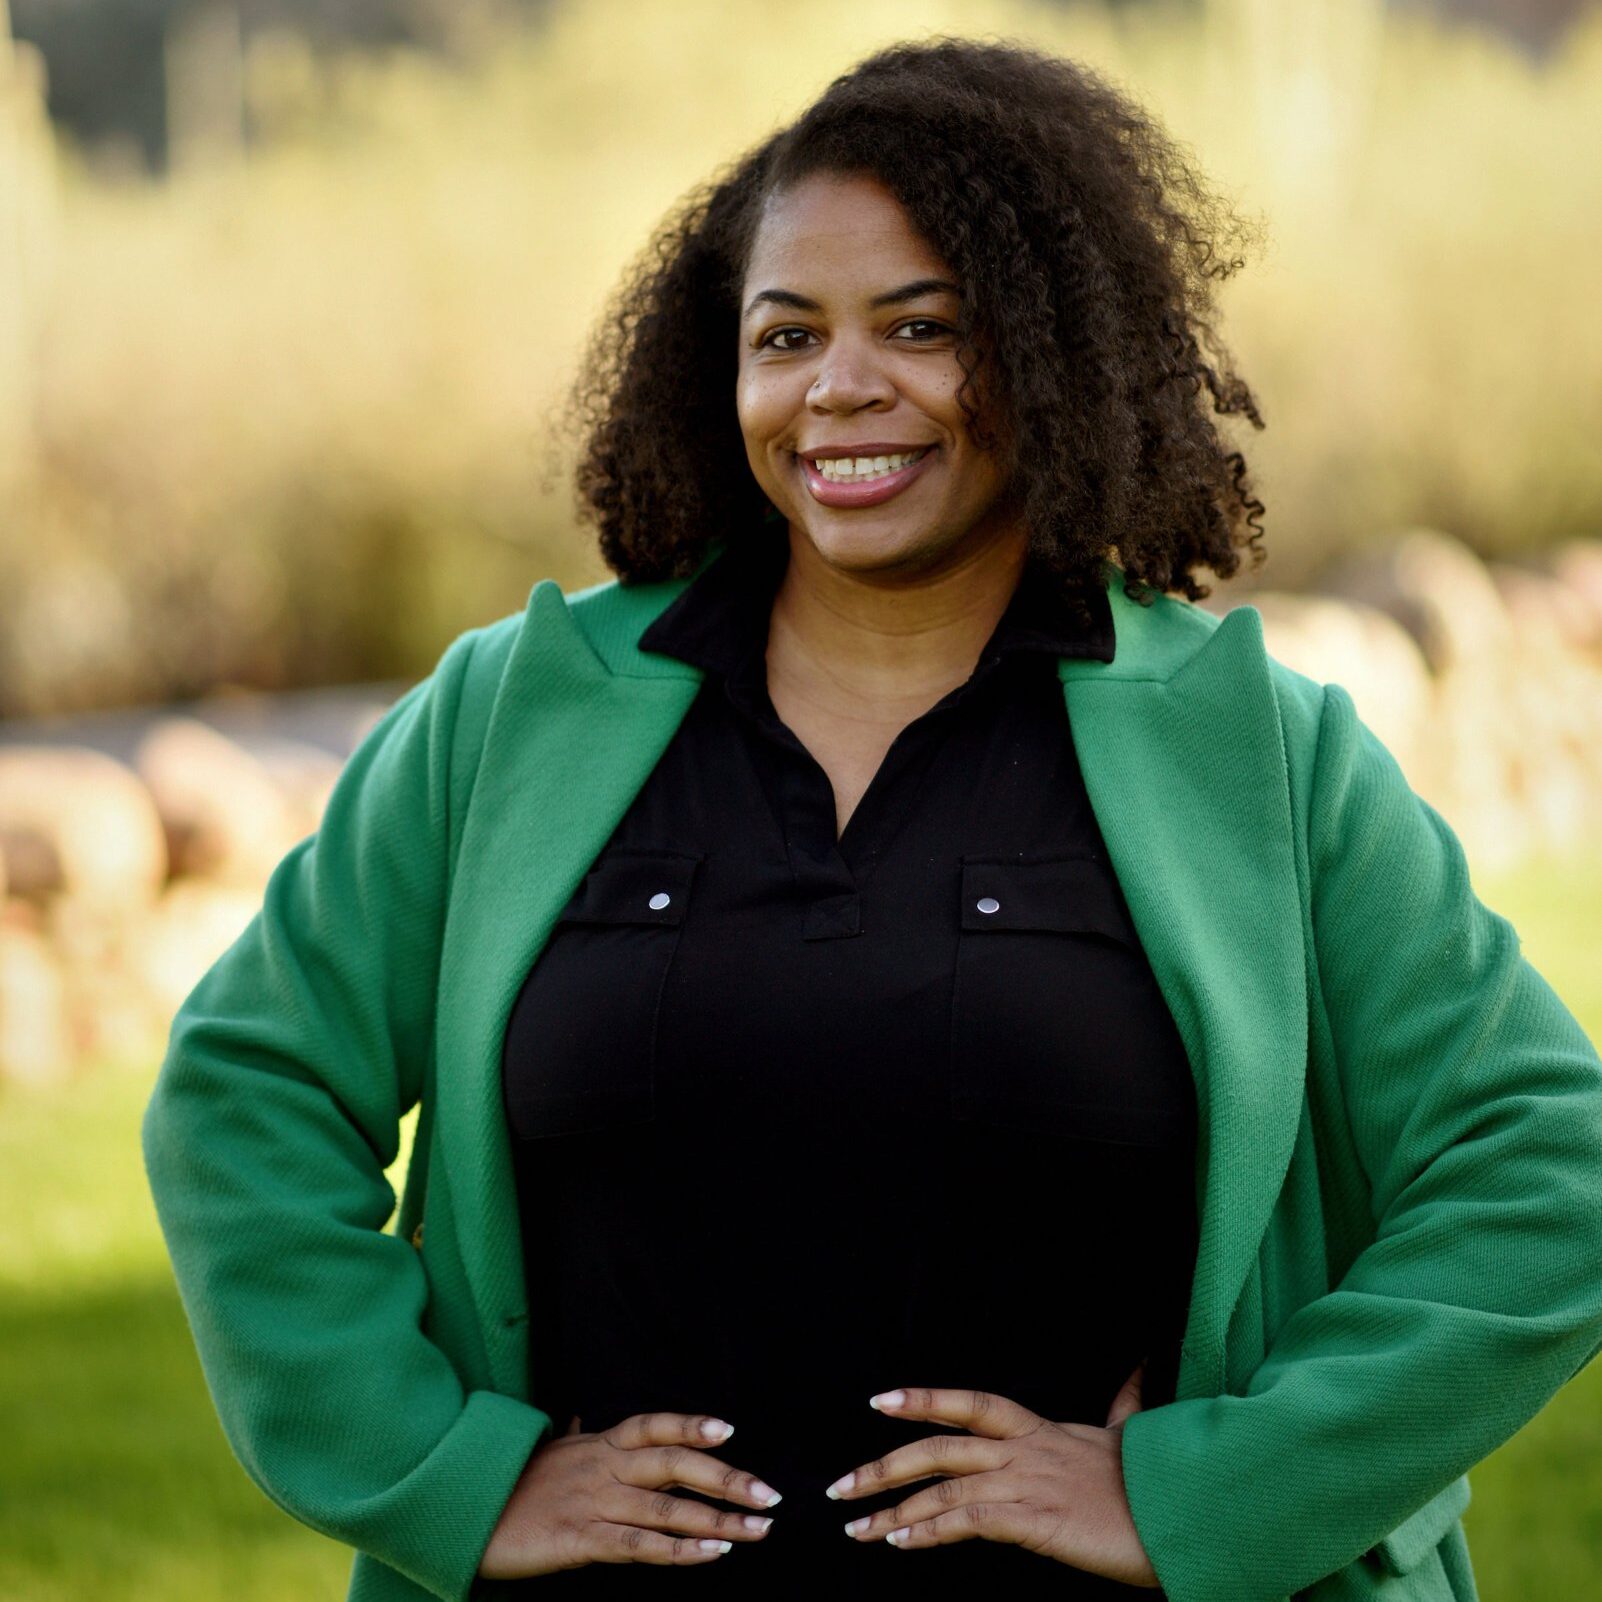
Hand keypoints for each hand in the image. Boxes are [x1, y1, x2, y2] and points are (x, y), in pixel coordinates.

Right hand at [477, 1409, 783, 1577]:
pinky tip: (710, 1553)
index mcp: (598, 1444)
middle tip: (771, 1493)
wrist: (463, 1513)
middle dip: (726, 1477)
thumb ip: (578, 1438)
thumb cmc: (510, 1484)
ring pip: (667, 1508)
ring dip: (718, 1519)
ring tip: (758, 1528)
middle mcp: (602, 1467)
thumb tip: (584, 1417)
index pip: (653, 1426)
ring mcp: (593, 1503)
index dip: (691, 1425)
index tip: (731, 1430)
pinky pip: (639, 1545)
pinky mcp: (579, 1541)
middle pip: (674, 1464)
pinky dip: (678, 1550)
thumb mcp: (549, 1452)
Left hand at [824, 1363, 1160, 1588]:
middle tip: (838, 1488)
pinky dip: (931, 1529)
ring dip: (892, 1509)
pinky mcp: (1040, 1523)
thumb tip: (1141, 1364)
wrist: (1192, 1512)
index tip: (878, 1400)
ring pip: (945, 1487)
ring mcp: (1031, 1485)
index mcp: (1042, 1431)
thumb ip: (1123, 1406)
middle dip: (883, 1464)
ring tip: (854, 1527)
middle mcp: (1028, 1451)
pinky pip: (971, 1520)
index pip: (972, 1403)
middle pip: (940, 1447)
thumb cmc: (1160, 1482)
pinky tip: (900, 1540)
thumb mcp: (1133, 1436)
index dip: (924, 1397)